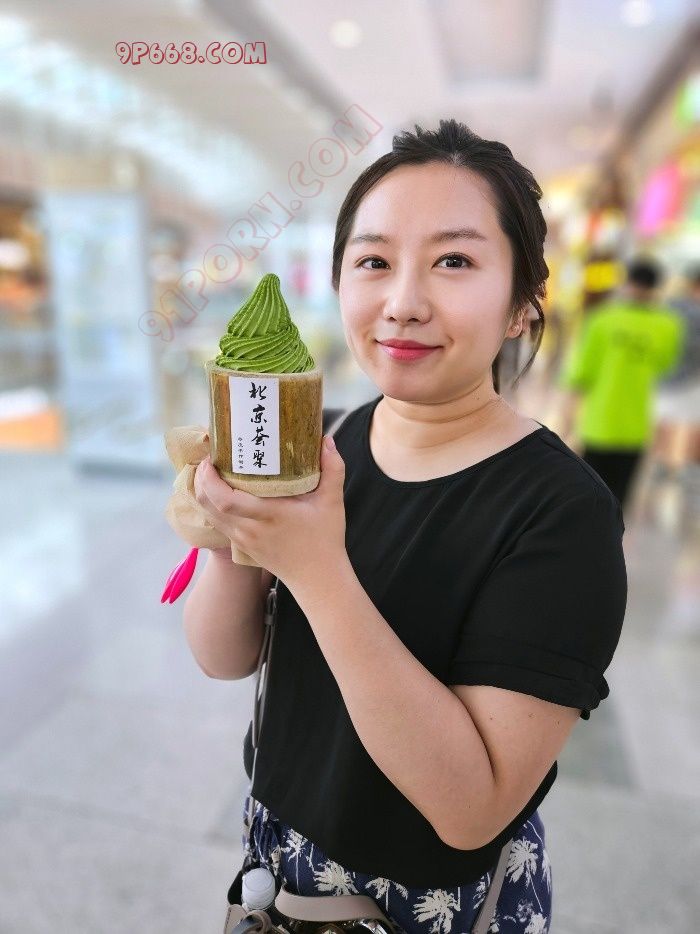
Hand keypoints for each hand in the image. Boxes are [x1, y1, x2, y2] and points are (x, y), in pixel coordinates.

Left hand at [193, 435, 346, 585]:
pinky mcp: (243, 547)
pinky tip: (217, 494)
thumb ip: (333, 469)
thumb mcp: (332, 502)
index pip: (226, 499)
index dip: (210, 479)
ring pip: (209, 515)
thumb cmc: (325, 540)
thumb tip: (327, 440)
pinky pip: (218, 524)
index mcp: (269, 515)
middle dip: (201, 481)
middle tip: (208, 460)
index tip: (211, 459)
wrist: (318, 579)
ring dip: (203, 493)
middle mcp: (250, 529)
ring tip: (209, 473)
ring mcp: (244, 540)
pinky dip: (211, 507)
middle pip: (209, 505)